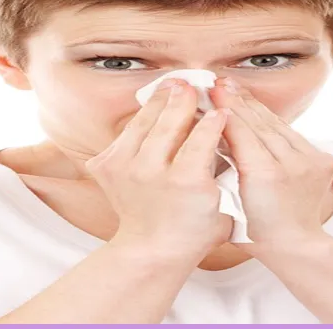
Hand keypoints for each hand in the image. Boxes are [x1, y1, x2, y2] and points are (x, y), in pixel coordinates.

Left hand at [84, 78, 232, 260]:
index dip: (212, 119)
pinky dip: (141, 118)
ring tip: (172, 85)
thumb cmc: (193, 228)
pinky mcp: (107, 166)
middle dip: (182, 100)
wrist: (152, 248)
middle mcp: (150, 172)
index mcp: (185, 182)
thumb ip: (225, 166)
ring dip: (159, 101)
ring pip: (143, 123)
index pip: (201, 137)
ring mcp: (125, 168)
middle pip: (167, 123)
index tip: (220, 108)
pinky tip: (154, 106)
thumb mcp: (223, 202)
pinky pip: (127, 132)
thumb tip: (223, 129)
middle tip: (192, 85)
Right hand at [209, 77, 332, 250]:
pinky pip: (291, 134)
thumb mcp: (228, 199)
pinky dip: (273, 121)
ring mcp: (310, 162)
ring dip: (254, 106)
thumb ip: (225, 161)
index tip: (213, 90)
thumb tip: (217, 126)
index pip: (242, 132)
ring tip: (235, 88)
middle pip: (260, 124)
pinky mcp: (322, 160)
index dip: (226, 109)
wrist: (294, 244)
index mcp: (265, 175)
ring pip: (277, 125)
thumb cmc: (253, 229)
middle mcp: (292, 165)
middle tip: (220, 82)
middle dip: (238, 102)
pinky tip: (257, 108)